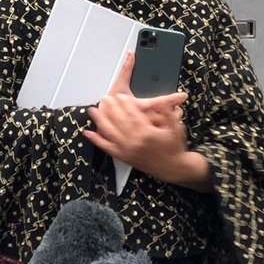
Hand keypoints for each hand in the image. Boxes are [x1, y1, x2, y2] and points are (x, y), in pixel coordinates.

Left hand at [84, 52, 210, 188]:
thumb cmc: (174, 147)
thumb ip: (168, 114)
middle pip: (118, 121)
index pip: (132, 115)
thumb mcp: (175, 128)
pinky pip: (107, 148)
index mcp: (147, 133)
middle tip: (104, 98)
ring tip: (92, 110)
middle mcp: (135, 142)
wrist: (172, 168)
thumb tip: (163, 102)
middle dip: (110, 109)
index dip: (124, 104)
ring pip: (110, 133)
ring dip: (99, 121)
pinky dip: (96, 140)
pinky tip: (88, 132)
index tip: (119, 95)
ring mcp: (127, 150)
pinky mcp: (123, 157)